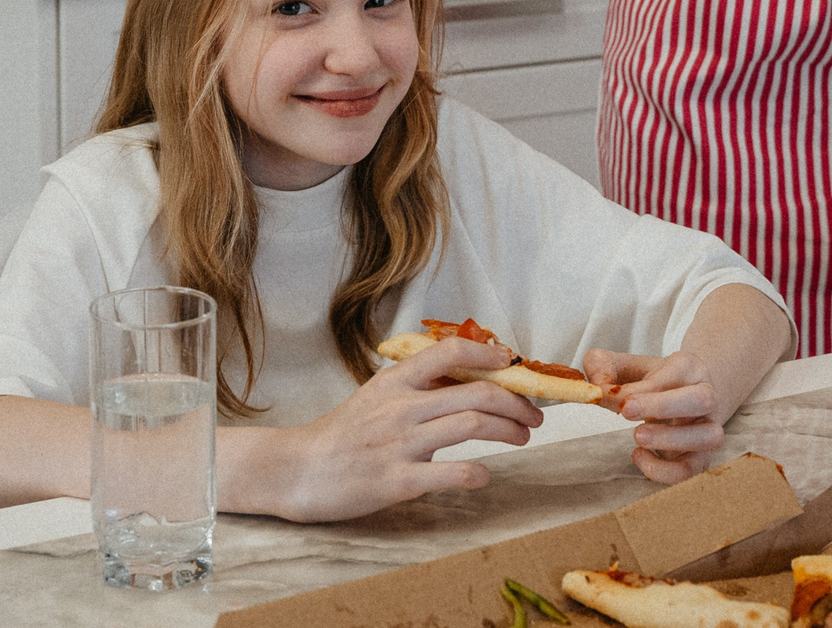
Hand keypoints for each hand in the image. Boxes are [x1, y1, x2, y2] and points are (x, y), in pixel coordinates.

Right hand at [246, 335, 540, 521]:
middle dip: (516, 402)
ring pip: (470, 426)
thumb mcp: (377, 395)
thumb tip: (467, 377)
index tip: (512, 362)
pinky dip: (476, 473)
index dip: (488, 353)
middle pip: (476, 393)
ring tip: (522, 437)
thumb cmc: (343, 434)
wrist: (298, 469)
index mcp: (395, 380)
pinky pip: (448, 473)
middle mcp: (401, 406)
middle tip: (533, 415)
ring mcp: (399, 443)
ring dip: (508, 430)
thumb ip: (417, 386)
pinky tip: (484, 475)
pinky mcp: (395, 480)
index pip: (449, 351)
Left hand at [584, 348, 727, 484]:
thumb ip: (602, 366)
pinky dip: (666, 471)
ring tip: (637, 437)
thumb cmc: (652, 381)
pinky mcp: (701, 457)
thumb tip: (595, 387)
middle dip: (663, 406)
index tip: (615, 398)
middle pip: (703, 399)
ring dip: (671, 440)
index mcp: (688, 368)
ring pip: (709, 437)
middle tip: (626, 412)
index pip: (674, 373)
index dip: (644, 389)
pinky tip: (639, 457)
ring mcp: (708, 428)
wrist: (686, 395)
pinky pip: (693, 470)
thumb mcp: (626, 365)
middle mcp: (706, 396)